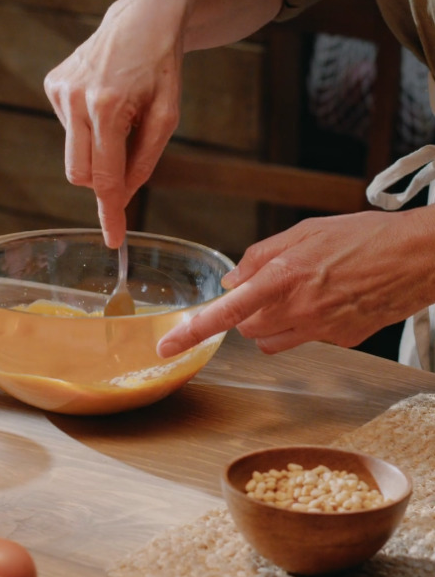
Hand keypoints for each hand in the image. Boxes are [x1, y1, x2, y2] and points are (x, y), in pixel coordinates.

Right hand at [44, 0, 187, 246]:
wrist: (143, 18)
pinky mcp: (52, 83)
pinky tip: (105, 100)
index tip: (114, 240)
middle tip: (129, 168)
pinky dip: (88, 128)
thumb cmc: (161, 67)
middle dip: (103, 181)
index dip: (110, 212)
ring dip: (98, 148)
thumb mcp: (168, 116)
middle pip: (79, 172)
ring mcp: (59, 90)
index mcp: (108, 107)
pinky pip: (68, 129)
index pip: (104, 176)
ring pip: (73, 152)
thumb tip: (122, 195)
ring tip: (122, 115)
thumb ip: (144, 159)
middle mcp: (76, 98)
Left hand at [157, 207, 434, 357]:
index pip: (227, 310)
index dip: (193, 331)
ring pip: (272, 340)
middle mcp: (300, 308)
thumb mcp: (305, 231)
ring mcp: (322, 330)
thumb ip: (262, 256)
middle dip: (246, 312)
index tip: (167, 344)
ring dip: (271, 322)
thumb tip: (233, 280)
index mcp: (285, 276)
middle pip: (247, 328)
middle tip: (269, 285)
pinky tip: (328, 299)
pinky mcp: (342, 341)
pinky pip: (306, 340)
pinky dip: (305, 325)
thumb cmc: (364, 235)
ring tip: (300, 291)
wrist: (418, 257)